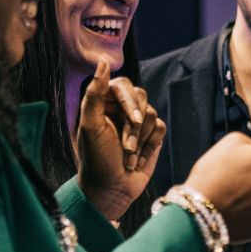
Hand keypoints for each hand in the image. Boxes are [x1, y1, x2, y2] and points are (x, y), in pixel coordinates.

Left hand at [75, 58, 164, 221]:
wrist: (112, 189)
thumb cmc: (97, 159)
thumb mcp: (91, 125)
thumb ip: (94, 93)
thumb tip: (102, 61)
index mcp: (102, 102)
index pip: (122, 85)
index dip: (129, 101)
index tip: (131, 120)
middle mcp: (120, 108)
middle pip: (140, 97)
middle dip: (134, 125)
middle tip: (126, 147)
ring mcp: (137, 121)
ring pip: (151, 113)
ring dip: (140, 139)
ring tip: (128, 157)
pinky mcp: (151, 135)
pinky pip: (159, 127)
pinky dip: (150, 145)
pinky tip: (138, 160)